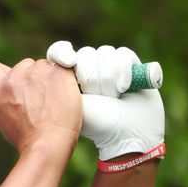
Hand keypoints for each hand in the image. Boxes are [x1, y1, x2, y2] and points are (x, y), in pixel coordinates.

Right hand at [0, 58, 81, 156]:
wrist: (45, 144)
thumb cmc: (27, 138)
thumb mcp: (4, 118)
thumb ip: (6, 98)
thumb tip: (17, 92)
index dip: (8, 75)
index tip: (19, 85)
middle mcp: (15, 76)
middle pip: (26, 65)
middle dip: (34, 78)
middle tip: (43, 99)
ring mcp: (37, 72)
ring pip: (46, 66)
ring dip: (52, 78)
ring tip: (56, 101)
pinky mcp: (59, 71)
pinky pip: (66, 66)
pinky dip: (67, 78)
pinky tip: (68, 94)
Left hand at [46, 41, 164, 160]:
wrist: (127, 134)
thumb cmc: (97, 124)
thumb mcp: (70, 104)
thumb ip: (57, 82)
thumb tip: (56, 59)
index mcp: (70, 79)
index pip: (60, 52)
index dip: (63, 53)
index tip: (68, 62)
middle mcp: (90, 70)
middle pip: (86, 54)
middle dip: (92, 78)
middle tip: (98, 98)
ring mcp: (111, 67)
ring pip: (105, 53)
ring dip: (109, 78)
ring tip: (113, 96)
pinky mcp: (132, 65)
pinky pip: (123, 55)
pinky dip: (125, 71)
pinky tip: (125, 88)